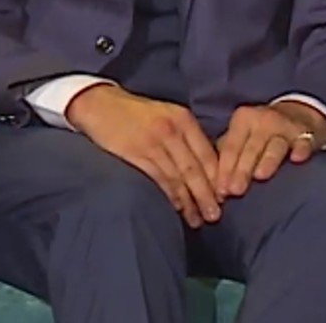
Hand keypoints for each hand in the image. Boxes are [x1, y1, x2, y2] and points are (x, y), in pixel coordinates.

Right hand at [65, 84, 223, 227]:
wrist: (100, 104)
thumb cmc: (137, 113)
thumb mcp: (167, 116)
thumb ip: (186, 137)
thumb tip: (208, 169)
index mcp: (184, 119)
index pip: (208, 154)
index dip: (218, 179)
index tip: (225, 198)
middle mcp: (171, 130)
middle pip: (195, 169)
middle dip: (207, 195)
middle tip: (215, 216)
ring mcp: (153, 143)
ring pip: (178, 178)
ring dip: (189, 202)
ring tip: (197, 220)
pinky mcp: (135, 154)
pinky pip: (159, 180)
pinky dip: (170, 197)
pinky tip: (176, 209)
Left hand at [214, 101, 325, 197]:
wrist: (299, 115)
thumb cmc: (261, 133)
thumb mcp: (242, 136)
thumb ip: (227, 155)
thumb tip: (212, 185)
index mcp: (243, 120)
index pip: (231, 147)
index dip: (224, 169)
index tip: (220, 191)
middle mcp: (263, 120)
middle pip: (251, 148)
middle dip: (242, 170)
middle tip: (235, 191)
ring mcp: (285, 126)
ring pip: (275, 146)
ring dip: (267, 160)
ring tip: (260, 176)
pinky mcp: (306, 134)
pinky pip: (304, 142)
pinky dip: (301, 149)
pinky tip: (298, 158)